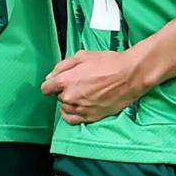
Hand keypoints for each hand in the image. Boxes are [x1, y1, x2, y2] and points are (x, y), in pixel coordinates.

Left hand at [44, 46, 159, 123]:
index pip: (46, 88)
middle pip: (58, 96)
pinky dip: (72, 114)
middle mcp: (70, 97)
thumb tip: (51, 77)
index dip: (52, 84)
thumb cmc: (108, 63)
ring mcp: (80, 108)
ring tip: (83, 94)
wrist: (129, 75)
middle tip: (79, 83)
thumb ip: (62, 66)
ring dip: (70, 102)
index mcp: (65, 80)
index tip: (58, 82)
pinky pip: (72, 120)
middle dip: (65, 90)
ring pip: (65, 108)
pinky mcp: (90, 117)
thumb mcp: (82, 56)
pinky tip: (79, 106)